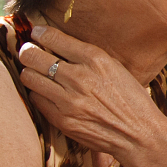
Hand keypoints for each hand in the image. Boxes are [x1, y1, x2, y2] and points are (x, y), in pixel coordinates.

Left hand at [17, 24, 166, 160]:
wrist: (139, 134)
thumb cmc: (131, 99)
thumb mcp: (116, 68)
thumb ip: (89, 57)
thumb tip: (60, 45)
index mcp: (96, 60)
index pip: (53, 38)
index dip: (39, 32)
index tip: (36, 33)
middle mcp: (79, 77)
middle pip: (33, 56)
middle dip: (28, 51)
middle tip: (29, 52)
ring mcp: (69, 100)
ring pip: (29, 77)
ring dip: (30, 72)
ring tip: (35, 72)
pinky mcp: (62, 119)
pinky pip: (36, 99)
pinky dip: (38, 94)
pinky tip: (47, 93)